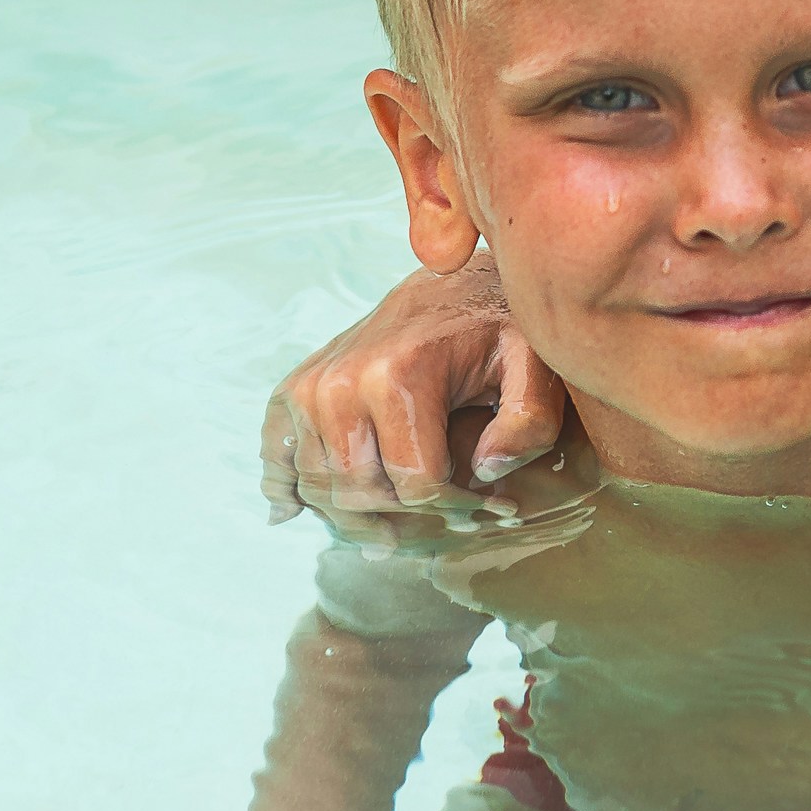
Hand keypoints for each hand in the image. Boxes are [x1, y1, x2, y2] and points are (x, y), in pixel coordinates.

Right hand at [261, 264, 564, 519]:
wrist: (452, 284)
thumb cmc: (499, 330)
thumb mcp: (534, 367)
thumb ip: (527, 423)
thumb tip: (486, 472)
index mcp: (398, 377)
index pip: (416, 487)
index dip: (459, 511)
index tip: (492, 506)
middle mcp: (340, 383)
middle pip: (361, 497)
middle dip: (410, 523)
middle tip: (450, 525)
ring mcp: (309, 388)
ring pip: (321, 490)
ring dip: (359, 520)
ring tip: (404, 526)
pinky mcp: (294, 390)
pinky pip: (277, 456)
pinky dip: (283, 489)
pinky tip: (292, 514)